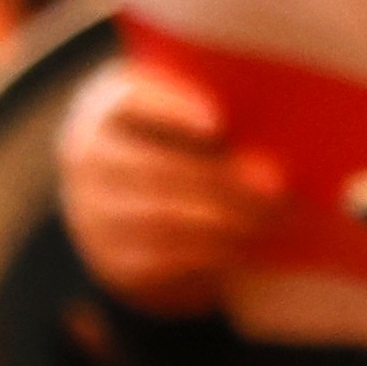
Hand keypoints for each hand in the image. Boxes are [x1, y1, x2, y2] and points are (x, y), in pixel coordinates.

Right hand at [60, 52, 267, 314]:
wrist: (123, 190)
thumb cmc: (174, 133)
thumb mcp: (183, 106)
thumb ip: (220, 105)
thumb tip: (275, 137)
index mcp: (105, 107)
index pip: (129, 102)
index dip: (171, 111)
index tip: (218, 121)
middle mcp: (89, 161)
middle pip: (152, 168)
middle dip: (219, 180)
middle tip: (276, 184)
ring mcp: (93, 215)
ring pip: (160, 220)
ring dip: (226, 220)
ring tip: (277, 215)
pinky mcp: (113, 261)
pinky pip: (163, 262)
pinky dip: (212, 253)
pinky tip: (251, 242)